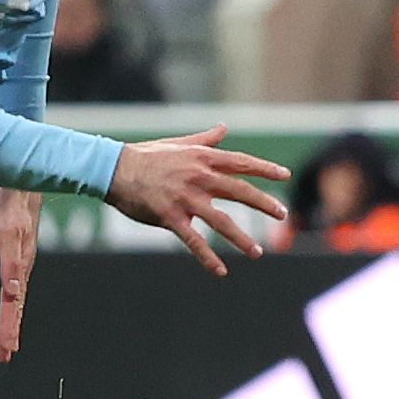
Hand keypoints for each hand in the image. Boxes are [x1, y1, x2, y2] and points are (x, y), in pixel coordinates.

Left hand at [0, 187, 42, 361]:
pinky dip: (13, 303)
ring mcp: (20, 265)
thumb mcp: (8, 235)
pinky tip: (13, 304)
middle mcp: (21, 271)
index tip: (8, 349)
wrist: (21, 189)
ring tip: (10, 339)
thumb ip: (11, 264)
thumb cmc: (13, 208)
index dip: (9, 328)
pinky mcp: (16, 258)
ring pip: (16, 300)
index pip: (13, 306)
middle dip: (11, 331)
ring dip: (12, 320)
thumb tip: (14, 291)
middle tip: (7, 353)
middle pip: (16, 308)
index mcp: (19, 270)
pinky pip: (14, 287)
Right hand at [105, 125, 290, 274]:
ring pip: (220, 221)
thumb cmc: (148, 156)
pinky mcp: (170, 216)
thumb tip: (224, 127)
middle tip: (282, 214)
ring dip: (241, 239)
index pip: (241, 162)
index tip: (285, 175)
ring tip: (258, 252)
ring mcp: (185, 198)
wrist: (113, 169)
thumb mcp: (180, 144)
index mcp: (202, 159)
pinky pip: (193, 240)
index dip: (264, 169)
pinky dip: (207, 257)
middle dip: (263, 203)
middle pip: (239, 191)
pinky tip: (221, 271)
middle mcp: (198, 177)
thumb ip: (206, 139)